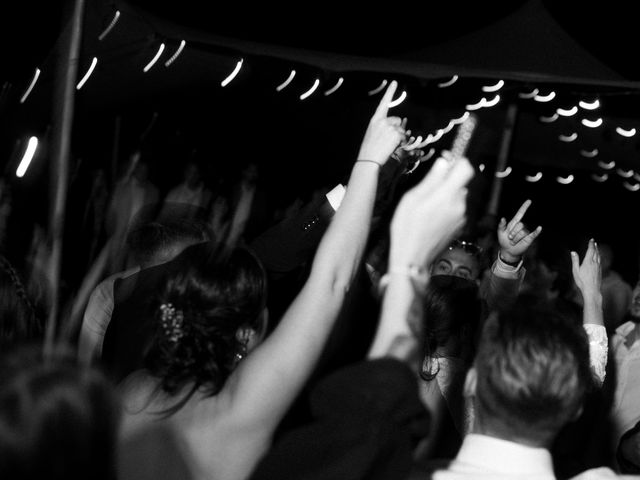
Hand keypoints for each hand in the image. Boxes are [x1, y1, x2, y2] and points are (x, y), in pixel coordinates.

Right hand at [357, 80, 405, 165]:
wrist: (369, 159)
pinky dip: (401, 142)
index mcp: (375, 120)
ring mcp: (389, 127)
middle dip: (396, 129)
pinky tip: (392, 147)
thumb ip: (383, 127)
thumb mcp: (373, 134)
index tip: (394, 82)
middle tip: (387, 141)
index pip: (383, 103)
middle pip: (397, 120)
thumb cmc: (369, 149)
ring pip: (401, 129)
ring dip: (398, 137)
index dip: (389, 92)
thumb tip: (397, 127)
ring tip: (388, 145)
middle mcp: (382, 121)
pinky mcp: (396, 133)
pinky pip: (403, 137)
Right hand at [389, 152, 473, 269]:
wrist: (413, 258)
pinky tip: (431, 218)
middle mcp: (459, 205)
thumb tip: (444, 162)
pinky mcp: (459, 227)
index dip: (458, 162)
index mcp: (448, 195)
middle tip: (427, 189)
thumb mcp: (413, 198)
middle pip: (461, 184)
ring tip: (426, 207)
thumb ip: (432, 179)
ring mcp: (461, 218)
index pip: (466, 168)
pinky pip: (456, 210)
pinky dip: (446, 209)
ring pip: (457, 197)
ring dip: (446, 196)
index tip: (447, 162)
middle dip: (447, 182)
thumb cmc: (407, 228)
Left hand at [497, 199, 541, 262]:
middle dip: (512, 233)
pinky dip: (537, 231)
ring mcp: (526, 232)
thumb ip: (501, 225)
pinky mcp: (529, 238)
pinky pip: (534, 234)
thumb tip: (503, 218)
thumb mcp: (500, 232)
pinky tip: (539, 228)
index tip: (529, 200)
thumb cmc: (504, 240)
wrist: (508, 250)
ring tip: (513, 242)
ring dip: (515, 239)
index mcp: (514, 223)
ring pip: (522, 232)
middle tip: (510, 238)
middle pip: (519, 225)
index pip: (520, 213)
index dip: (524, 207)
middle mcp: (521, 226)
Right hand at [571, 238, 601, 299]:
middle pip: (596, 252)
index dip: (591, 244)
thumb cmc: (582, 281)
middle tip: (594, 242)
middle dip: (595, 247)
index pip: (591, 250)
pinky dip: (599, 257)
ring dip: (597, 251)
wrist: (592, 290)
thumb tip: (573, 252)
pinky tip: (598, 258)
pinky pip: (600, 261)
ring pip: (599, 257)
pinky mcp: (600, 271)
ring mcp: (598, 267)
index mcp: (588, 262)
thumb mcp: (576, 271)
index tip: (591, 240)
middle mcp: (595, 263)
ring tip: (596, 248)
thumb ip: (575, 261)